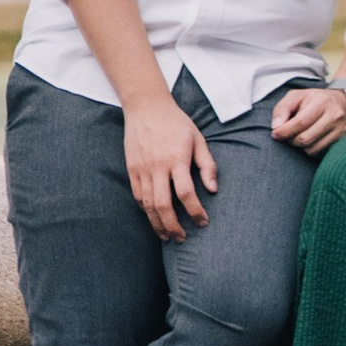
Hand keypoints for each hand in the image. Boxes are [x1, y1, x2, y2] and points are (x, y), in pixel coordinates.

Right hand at [123, 91, 217, 239]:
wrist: (146, 106)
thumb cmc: (176, 123)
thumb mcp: (197, 139)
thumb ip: (207, 164)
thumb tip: (213, 190)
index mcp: (177, 158)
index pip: (186, 193)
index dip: (195, 212)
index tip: (203, 222)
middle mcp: (158, 165)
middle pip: (163, 205)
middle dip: (174, 226)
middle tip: (183, 239)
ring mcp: (142, 168)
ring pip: (148, 205)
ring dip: (158, 224)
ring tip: (167, 236)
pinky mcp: (132, 169)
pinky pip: (137, 196)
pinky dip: (146, 211)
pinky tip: (154, 218)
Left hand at [270, 80, 345, 154]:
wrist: (344, 102)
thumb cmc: (315, 100)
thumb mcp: (296, 96)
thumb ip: (282, 109)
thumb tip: (276, 127)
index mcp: (321, 102)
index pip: (300, 122)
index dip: (284, 131)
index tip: (275, 134)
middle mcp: (334, 116)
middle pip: (305, 139)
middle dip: (291, 140)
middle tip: (287, 136)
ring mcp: (340, 130)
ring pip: (312, 149)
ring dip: (300, 147)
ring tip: (299, 137)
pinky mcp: (343, 141)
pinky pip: (321, 154)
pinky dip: (311, 150)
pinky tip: (310, 140)